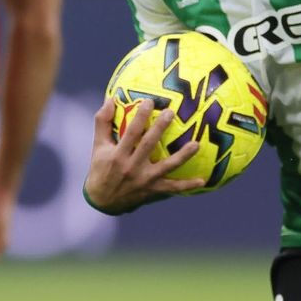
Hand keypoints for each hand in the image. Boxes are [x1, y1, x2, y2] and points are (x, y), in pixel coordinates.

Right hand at [82, 97, 203, 212]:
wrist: (102, 201)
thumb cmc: (100, 169)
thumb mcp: (98, 146)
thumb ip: (103, 122)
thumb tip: (109, 99)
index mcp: (118, 155)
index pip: (131, 132)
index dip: (139, 117)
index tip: (149, 102)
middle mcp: (131, 167)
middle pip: (148, 145)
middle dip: (160, 128)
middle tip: (171, 113)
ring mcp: (144, 180)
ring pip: (166, 167)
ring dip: (182, 156)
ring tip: (196, 144)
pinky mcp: (152, 190)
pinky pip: (172, 188)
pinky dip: (187, 185)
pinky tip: (202, 181)